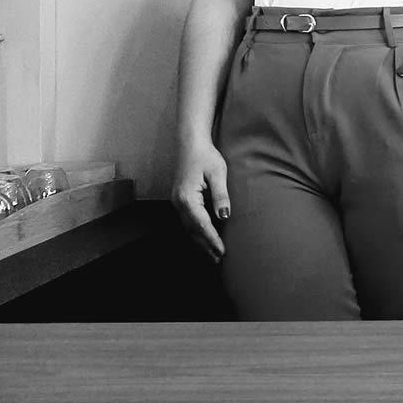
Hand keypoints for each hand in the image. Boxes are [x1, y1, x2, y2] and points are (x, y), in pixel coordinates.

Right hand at [170, 139, 228, 261]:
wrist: (191, 144)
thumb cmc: (206, 156)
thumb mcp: (218, 173)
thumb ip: (221, 195)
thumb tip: (224, 216)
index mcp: (187, 197)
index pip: (201, 224)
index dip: (212, 239)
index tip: (222, 251)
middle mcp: (178, 202)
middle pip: (192, 230)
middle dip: (205, 245)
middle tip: (218, 259)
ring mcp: (177, 202)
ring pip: (188, 228)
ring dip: (200, 241)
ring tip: (212, 254)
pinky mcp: (180, 200)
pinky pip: (188, 221)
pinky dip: (196, 232)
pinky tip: (204, 238)